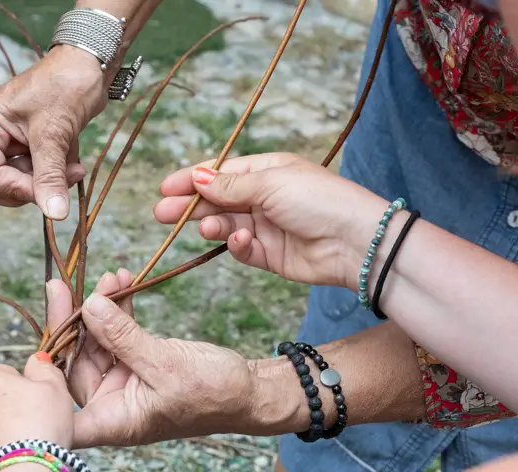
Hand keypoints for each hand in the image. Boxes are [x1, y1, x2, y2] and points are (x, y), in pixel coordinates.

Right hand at [0, 47, 103, 219]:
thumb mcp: (55, 133)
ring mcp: (9, 140)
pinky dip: (56, 173)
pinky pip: (36, 173)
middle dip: (30, 187)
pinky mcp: (28, 145)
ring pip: (18, 182)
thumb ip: (50, 176)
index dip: (14, 189)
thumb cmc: (66, 83)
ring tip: (73, 166)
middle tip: (60, 180)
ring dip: (48, 180)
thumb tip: (54, 214)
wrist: (90, 65)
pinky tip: (72, 159)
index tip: (44, 190)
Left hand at [46, 275, 260, 447]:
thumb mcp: (165, 362)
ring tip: (108, 277)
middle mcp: (110, 406)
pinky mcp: (135, 364)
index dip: (41, 384)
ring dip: (96, 310)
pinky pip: (115, 336)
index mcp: (112, 421)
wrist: (250, 391)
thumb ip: (124, 337)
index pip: (60, 411)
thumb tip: (89, 306)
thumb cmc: (214, 392)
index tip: (36, 344)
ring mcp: (121, 384)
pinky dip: (116, 310)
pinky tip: (119, 283)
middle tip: (61, 286)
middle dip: (69, 324)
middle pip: (73, 365)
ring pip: (93, 345)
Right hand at [152, 153, 394, 289]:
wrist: (355, 242)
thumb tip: (197, 177)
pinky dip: (236, 245)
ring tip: (207, 227)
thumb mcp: (271, 183)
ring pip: (226, 225)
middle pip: (217, 201)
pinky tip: (239, 240)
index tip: (164, 188)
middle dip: (190, 206)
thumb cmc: (320, 199)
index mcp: (266, 171)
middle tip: (162, 214)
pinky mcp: (270, 255)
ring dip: (213, 225)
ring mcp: (266, 226)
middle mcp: (264, 197)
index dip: (191, 180)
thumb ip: (230, 185)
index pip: (220, 173)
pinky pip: (242, 249)